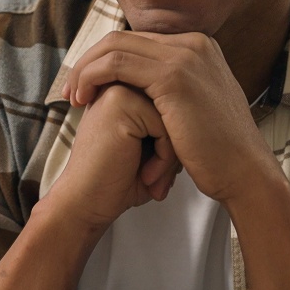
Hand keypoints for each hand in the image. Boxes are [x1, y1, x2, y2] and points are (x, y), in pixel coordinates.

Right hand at [46, 81, 180, 233]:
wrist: (86, 204)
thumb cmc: (117, 182)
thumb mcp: (151, 149)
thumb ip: (170, 126)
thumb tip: (203, 116)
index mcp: (124, 92)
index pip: (173, 108)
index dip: (171, 143)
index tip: (150, 171)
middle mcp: (119, 85)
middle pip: (174, 109)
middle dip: (173, 148)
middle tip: (154, 178)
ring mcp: (117, 90)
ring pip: (173, 116)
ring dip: (170, 155)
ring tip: (150, 178)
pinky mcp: (120, 103)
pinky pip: (166, 125)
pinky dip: (165, 158)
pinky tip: (146, 175)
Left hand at [63, 31, 279, 205]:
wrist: (245, 173)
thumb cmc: (217, 153)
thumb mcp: (195, 108)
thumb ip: (174, 90)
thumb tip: (144, 89)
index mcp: (198, 47)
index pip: (137, 41)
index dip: (105, 60)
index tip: (85, 86)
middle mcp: (193, 43)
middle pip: (122, 38)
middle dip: (89, 62)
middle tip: (70, 90)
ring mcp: (185, 56)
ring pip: (115, 47)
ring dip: (85, 70)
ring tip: (73, 98)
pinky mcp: (174, 77)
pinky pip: (117, 65)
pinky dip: (93, 78)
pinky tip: (84, 100)